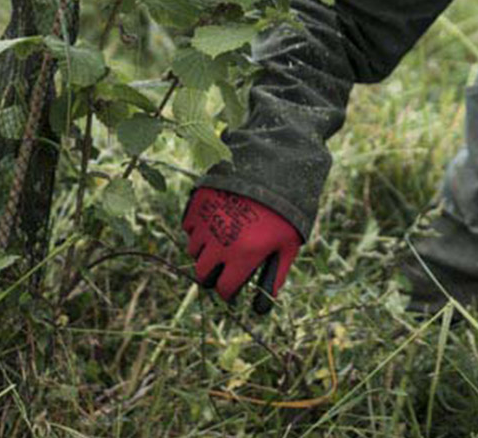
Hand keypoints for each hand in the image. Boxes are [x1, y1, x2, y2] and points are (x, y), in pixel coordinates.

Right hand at [180, 187, 301, 313]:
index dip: (228, 293)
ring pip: (194, 251)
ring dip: (205, 252)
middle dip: (213, 276)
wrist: (273, 167)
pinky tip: (216, 221)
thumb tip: (259, 309)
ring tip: (223, 241)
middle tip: (223, 269)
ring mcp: (206, 223)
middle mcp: (220, 243)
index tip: (231, 291)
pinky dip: (199, 229)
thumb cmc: (285, 210)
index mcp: (244, 256)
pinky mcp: (197, 204)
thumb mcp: (287, 245)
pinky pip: (189, 227)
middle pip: (203, 274)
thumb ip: (274, 277)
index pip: (224, 289)